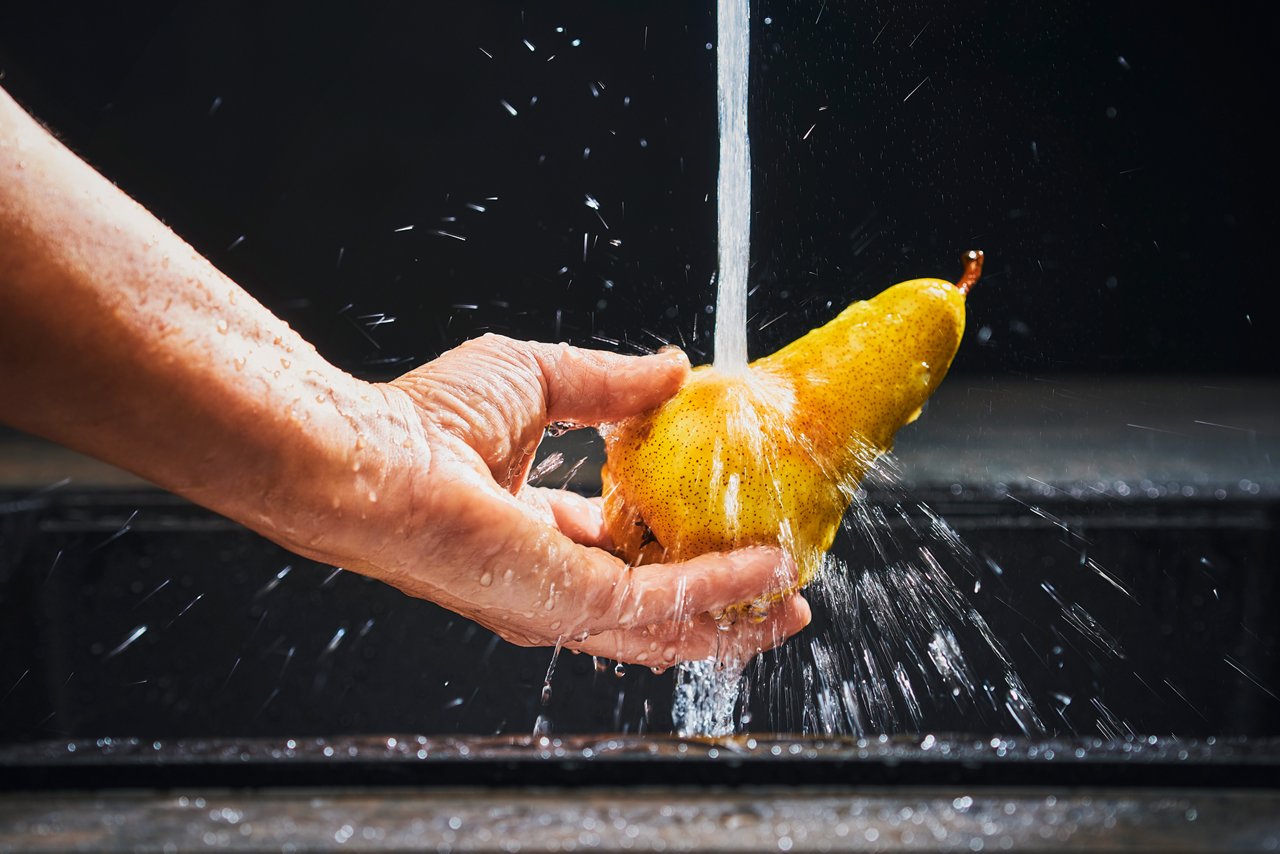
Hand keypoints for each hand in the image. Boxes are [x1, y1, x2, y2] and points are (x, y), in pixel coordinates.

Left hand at [350, 334, 811, 668]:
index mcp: (535, 532)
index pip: (618, 550)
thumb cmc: (426, 420)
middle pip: (651, 604)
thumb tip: (675, 369)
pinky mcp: (569, 604)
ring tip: (790, 603)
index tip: (724, 527)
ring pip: (665, 625)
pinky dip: (718, 592)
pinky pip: (661, 606)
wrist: (374, 455)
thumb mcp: (541, 381)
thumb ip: (610, 385)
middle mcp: (548, 580)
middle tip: (778, 588)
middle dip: (719, 602)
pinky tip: (764, 574)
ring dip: (733, 616)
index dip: (676, 542)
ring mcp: (559, 602)